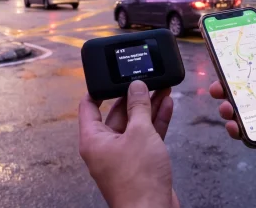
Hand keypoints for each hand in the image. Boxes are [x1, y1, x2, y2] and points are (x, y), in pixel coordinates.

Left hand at [79, 82, 175, 207]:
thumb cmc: (139, 180)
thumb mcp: (140, 133)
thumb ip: (139, 107)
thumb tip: (136, 86)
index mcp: (93, 139)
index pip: (89, 106)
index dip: (100, 89)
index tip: (112, 76)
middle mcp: (105, 147)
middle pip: (116, 113)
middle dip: (133, 97)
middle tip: (146, 80)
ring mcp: (123, 156)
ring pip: (134, 125)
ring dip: (148, 107)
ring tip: (161, 88)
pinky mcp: (140, 164)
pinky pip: (145, 137)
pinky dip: (155, 122)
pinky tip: (166, 106)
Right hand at [210, 37, 255, 177]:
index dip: (242, 66)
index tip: (225, 61)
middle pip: (247, 92)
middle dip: (228, 88)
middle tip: (217, 86)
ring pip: (246, 113)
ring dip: (230, 108)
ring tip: (225, 106)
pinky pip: (252, 134)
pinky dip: (239, 130)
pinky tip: (234, 125)